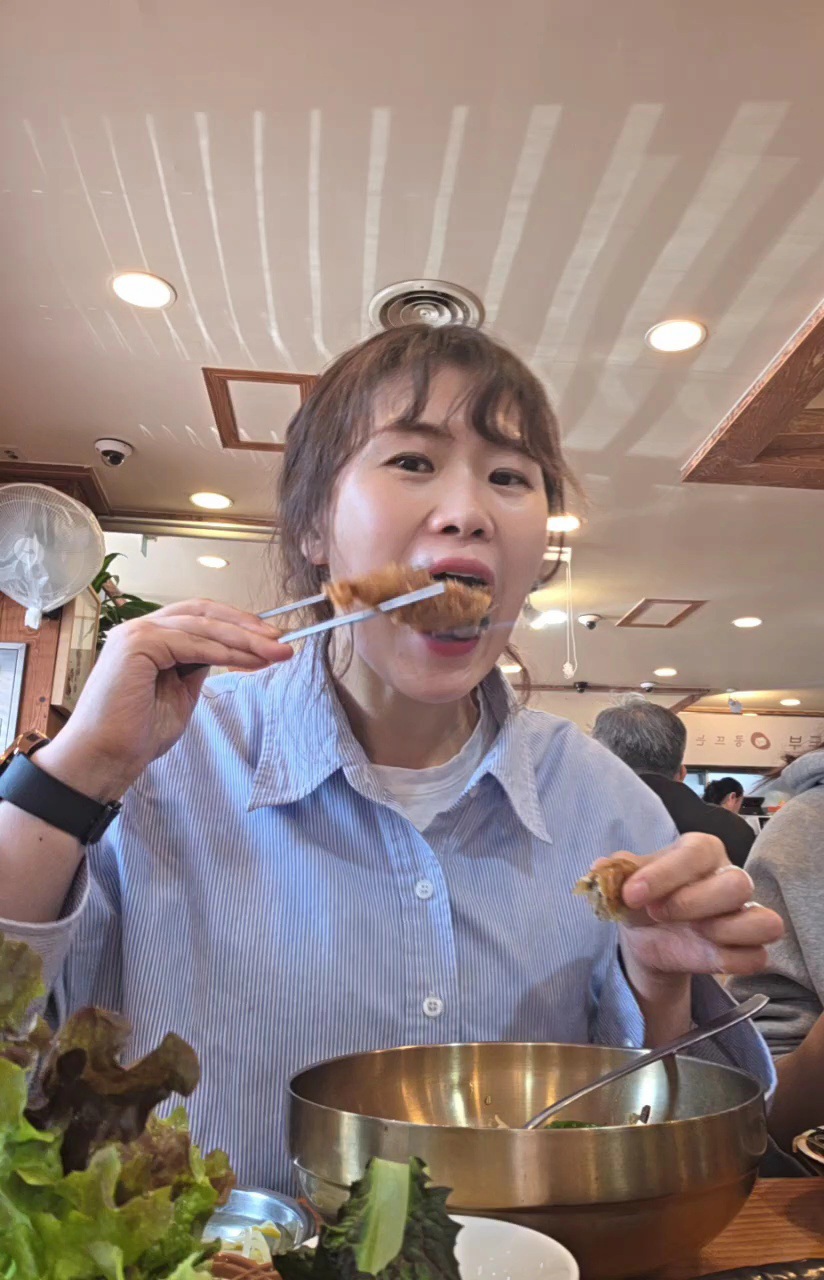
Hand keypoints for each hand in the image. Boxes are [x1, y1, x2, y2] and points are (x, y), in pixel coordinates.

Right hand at [37, 599, 292, 799]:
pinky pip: (193, 643)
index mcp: (150, 637)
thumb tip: (227, 653)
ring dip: (245, 639)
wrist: (106, 758)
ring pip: (204, 626)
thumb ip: (198, 669)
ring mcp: (138, 632)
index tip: (271, 641)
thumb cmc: (135, 734)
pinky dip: (225, 652)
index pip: (201, 617)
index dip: (238, 625)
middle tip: (282, 642)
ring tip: (275, 653)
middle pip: (206, 614)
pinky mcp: (138, 644)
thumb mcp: (180, 695)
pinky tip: (249, 662)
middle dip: (248, 627)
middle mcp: (141, 628)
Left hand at [600, 834, 783, 989]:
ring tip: (692, 932)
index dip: (664, 874)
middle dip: (692, 903)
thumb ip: (616, 872)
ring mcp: (744, 914)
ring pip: (764, 921)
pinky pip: (757, 957)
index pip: (696, 853)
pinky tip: (705, 954)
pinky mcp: (749, 947)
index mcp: (701, 850)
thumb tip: (598, 870)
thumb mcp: (626, 881)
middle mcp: (730, 877)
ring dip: (724, 931)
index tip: (631, 894)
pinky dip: (731, 960)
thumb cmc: (644, 897)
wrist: (647, 935)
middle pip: (738, 884)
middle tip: (657, 913)